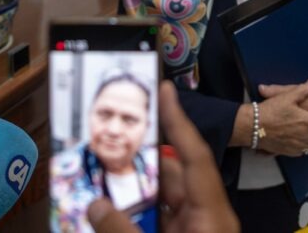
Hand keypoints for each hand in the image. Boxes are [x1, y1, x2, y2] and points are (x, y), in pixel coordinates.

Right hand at [88, 82, 238, 232]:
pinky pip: (159, 219)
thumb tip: (95, 206)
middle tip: (108, 143)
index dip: (178, 121)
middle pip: (171, 177)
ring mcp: (195, 231)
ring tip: (98, 179)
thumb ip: (122, 232)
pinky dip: (135, 214)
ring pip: (161, 200)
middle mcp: (206, 218)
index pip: (195, 156)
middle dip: (139, 162)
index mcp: (212, 216)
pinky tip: (108, 211)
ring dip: (132, 192)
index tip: (165, 90)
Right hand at [256, 78, 307, 156]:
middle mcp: (304, 135)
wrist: (253, 127)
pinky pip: (301, 151)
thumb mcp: (286, 96)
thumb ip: (301, 90)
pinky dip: (302, 146)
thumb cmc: (270, 110)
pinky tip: (294, 138)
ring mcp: (296, 145)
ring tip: (304, 132)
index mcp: (306, 120)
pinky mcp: (288, 152)